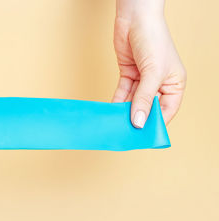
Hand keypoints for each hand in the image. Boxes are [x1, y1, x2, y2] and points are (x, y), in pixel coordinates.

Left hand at [112, 0, 185, 127]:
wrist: (135, 18)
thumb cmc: (153, 40)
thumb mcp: (152, 73)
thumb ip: (144, 99)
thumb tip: (138, 122)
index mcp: (174, 84)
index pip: (167, 110)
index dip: (156, 123)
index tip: (143, 136)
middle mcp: (159, 84)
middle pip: (148, 107)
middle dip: (137, 119)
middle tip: (126, 133)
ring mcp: (143, 80)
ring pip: (133, 102)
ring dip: (124, 112)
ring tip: (115, 125)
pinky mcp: (128, 75)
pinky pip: (122, 93)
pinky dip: (116, 102)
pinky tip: (110, 112)